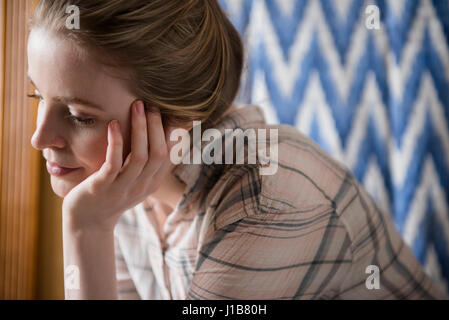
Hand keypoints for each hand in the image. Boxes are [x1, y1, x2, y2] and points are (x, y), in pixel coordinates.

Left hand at [62, 100, 172, 231]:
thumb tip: (159, 136)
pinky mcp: (103, 187)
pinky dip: (116, 142)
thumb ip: (147, 162)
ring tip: (137, 106)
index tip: (167, 110)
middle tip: (152, 104)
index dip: (170, 132)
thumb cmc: (111, 193)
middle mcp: (142, 186)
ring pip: (140, 156)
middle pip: (158, 153)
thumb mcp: (134, 179)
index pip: (168, 154)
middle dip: (156, 126)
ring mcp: (123, 188)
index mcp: (152, 183)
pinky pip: (114, 163)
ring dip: (140, 128)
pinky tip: (113, 124)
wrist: (88, 221)